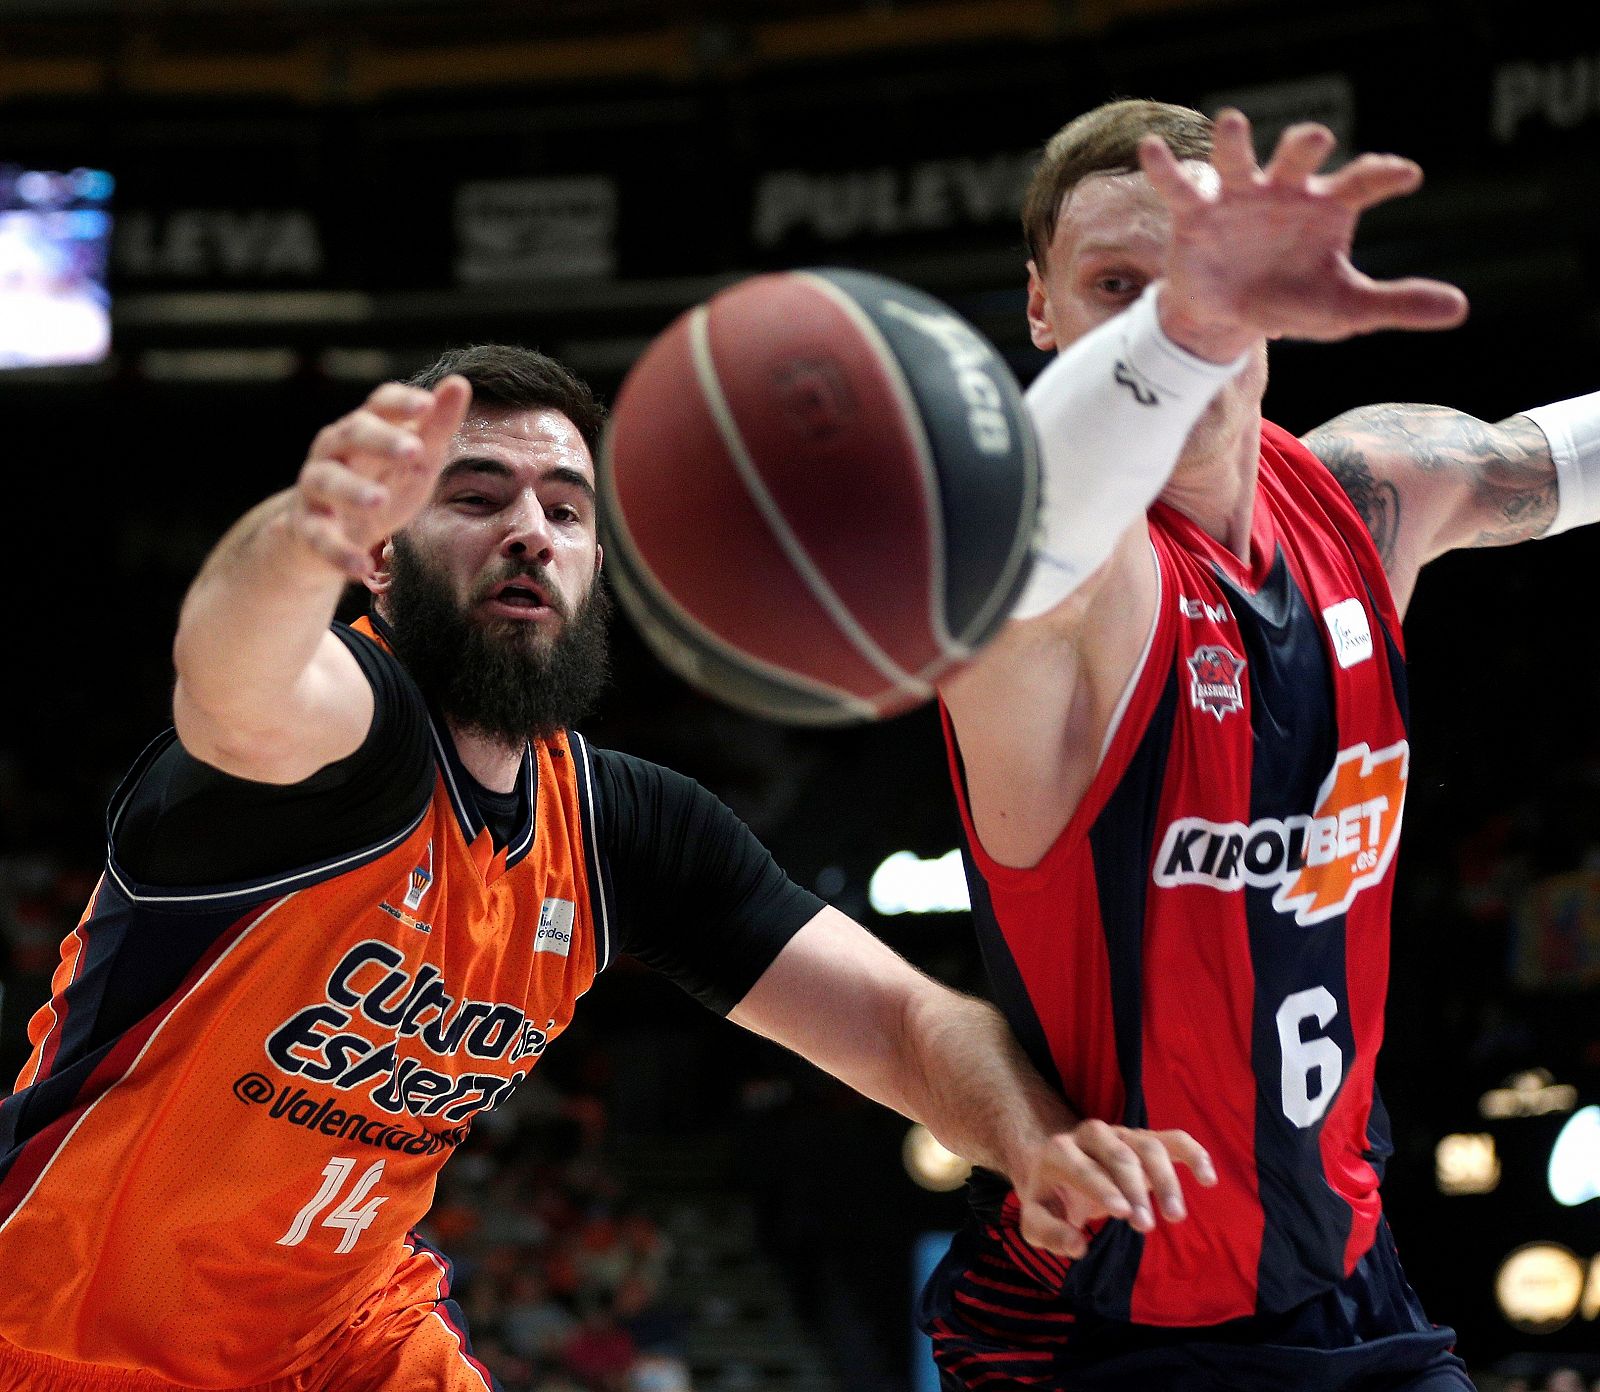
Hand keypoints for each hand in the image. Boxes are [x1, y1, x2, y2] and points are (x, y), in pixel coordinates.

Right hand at [286, 375, 472, 578]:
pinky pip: (319, 539)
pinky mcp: (307, 527)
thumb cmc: (380, 482)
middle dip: (381, 440)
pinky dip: (338, 553)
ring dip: (352, 490)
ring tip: (379, 499)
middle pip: (351, 434)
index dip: (401, 403)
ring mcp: (316, 488)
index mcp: (363, 429)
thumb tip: (459, 383)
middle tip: (414, 449)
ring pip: (327, 482)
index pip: (379, 405)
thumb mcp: (415, 459)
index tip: (428, 404)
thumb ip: (436, 426)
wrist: (328, 529)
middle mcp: (334, 451)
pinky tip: (361, 569)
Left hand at [1012, 1118, 1216, 1258]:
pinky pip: (1172, 1138)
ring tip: (1175, 1217)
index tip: (1124, 1214)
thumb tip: (1078, 1247)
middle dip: (1135, 1189)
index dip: (1103, 1188)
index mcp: (1059, 1150)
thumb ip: (1048, 1234)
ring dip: (1165, 1179)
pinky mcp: (1144, 1139)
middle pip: (1119, 1154)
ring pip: (1148, 1145)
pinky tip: (1209, 1179)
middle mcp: (1090, 1135)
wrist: (1056, 1168)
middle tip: (1146, 1227)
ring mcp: (1120, 1134)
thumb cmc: (1050, 1199)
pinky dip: (1193, 1153)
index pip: (1083, 1165)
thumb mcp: (1036, 1220)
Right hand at [1141, 107, 1467, 358]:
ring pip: (1238, 158)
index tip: (1406, 176)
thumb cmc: (1292, 300)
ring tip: (1233, 122)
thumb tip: (1460, 309)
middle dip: (1305, 144)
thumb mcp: (1345, 307)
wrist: (1229, 318)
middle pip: (1298, 155)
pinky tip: (1154, 149)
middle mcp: (1284, 192)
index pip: (1361, 180)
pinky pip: (1180, 186)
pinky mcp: (1197, 213)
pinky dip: (1165, 167)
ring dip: (1235, 141)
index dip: (1382, 173)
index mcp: (1326, 207)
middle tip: (1316, 138)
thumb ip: (1398, 303)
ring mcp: (1239, 197)